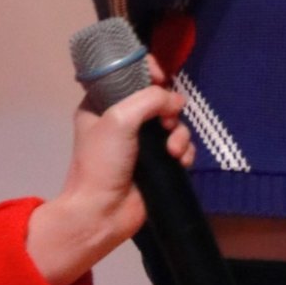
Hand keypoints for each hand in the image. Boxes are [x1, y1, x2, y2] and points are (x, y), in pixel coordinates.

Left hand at [25, 74, 193, 284]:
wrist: (101, 213)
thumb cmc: (102, 162)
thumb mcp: (120, 118)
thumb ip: (151, 99)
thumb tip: (177, 102)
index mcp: (102, 104)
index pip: (129, 75)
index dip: (147, 72)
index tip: (160, 78)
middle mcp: (122, 120)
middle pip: (158, 99)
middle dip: (169, 108)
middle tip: (166, 122)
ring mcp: (141, 143)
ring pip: (174, 123)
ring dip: (180, 134)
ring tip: (172, 150)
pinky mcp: (158, 163)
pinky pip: (181, 146)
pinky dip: (184, 151)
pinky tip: (179, 161)